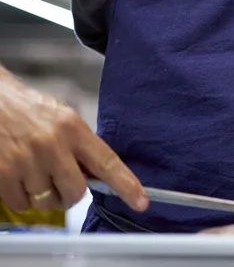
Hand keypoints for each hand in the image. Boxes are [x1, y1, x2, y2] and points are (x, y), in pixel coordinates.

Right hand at [0, 71, 146, 212]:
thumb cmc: (27, 109)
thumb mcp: (63, 119)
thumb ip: (80, 145)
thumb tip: (95, 176)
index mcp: (73, 128)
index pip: (107, 162)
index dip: (126, 185)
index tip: (140, 201)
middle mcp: (52, 145)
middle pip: (76, 192)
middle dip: (70, 194)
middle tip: (61, 182)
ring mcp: (27, 162)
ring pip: (47, 202)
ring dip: (44, 197)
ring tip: (35, 175)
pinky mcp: (4, 175)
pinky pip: (21, 204)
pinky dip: (21, 199)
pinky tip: (19, 179)